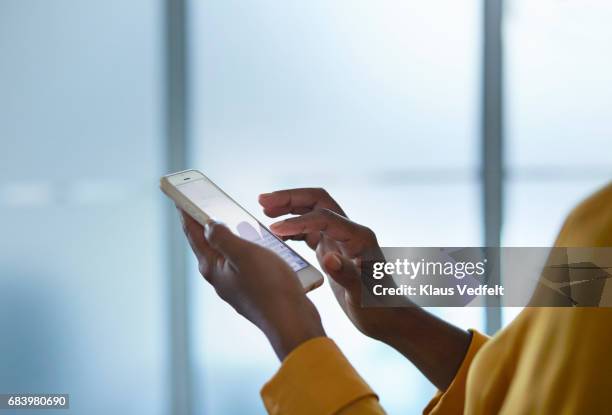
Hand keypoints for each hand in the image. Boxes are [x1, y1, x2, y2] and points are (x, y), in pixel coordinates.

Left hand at [178, 210, 324, 359]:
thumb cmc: (270, 287)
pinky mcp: (253, 290)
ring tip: (233, 218)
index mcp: (212, 267)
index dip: (187, 213)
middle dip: (205, 223)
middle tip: (205, 203)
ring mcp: (236, 285)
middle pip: (208, 243)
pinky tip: (259, 243)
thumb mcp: (244, 254)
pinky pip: (245, 263)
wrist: (292, 322)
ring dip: (230, 235)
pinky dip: (247, 248)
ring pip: (228, 253)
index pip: (193, 234)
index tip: (180, 197)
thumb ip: (222, 237)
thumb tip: (207, 225)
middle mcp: (220, 278)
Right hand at [258, 188, 390, 339]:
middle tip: (263, 201)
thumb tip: (327, 257)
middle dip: (290, 198)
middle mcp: (350, 232)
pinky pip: (310, 230)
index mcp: (359, 238)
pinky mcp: (333, 250)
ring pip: (312, 212)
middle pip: (318, 202)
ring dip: (289, 208)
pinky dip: (292, 228)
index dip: (297, 221)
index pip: (323, 218)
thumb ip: (347, 275)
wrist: (389, 318)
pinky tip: (276, 233)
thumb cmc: (379, 308)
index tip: (273, 228)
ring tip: (264, 210)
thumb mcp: (363, 295)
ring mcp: (341, 240)